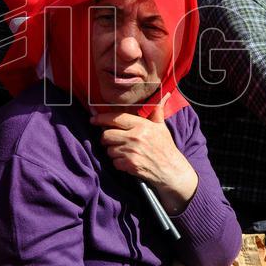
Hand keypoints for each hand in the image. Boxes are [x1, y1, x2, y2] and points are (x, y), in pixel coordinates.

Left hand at [91, 94, 197, 213]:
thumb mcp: (161, 127)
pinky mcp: (130, 165)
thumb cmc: (166, 148)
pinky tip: (127, 161)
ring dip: (113, 152)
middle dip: (106, 138)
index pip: (115, 118)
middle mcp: (135, 137)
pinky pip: (114, 162)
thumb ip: (156, 112)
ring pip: (109, 150)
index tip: (93, 119)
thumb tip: (164, 95)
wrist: (171, 170)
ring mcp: (131, 152)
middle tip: (112, 140)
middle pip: (106, 135)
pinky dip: (118, 163)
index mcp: (141, 125)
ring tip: (124, 152)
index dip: (101, 118)